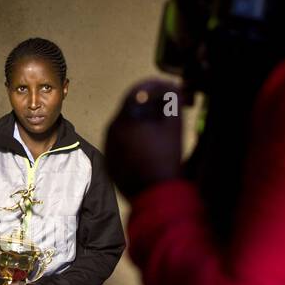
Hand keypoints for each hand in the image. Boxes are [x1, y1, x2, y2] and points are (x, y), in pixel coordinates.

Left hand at [104, 78, 183, 199]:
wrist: (156, 197)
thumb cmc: (167, 161)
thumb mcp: (175, 125)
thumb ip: (173, 99)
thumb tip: (173, 87)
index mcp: (125, 117)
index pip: (140, 90)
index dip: (159, 87)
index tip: (172, 90)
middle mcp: (111, 130)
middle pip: (133, 108)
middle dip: (153, 106)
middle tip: (171, 110)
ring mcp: (109, 147)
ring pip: (127, 127)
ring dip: (144, 123)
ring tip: (163, 131)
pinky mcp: (111, 163)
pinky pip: (123, 145)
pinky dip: (136, 141)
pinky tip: (153, 148)